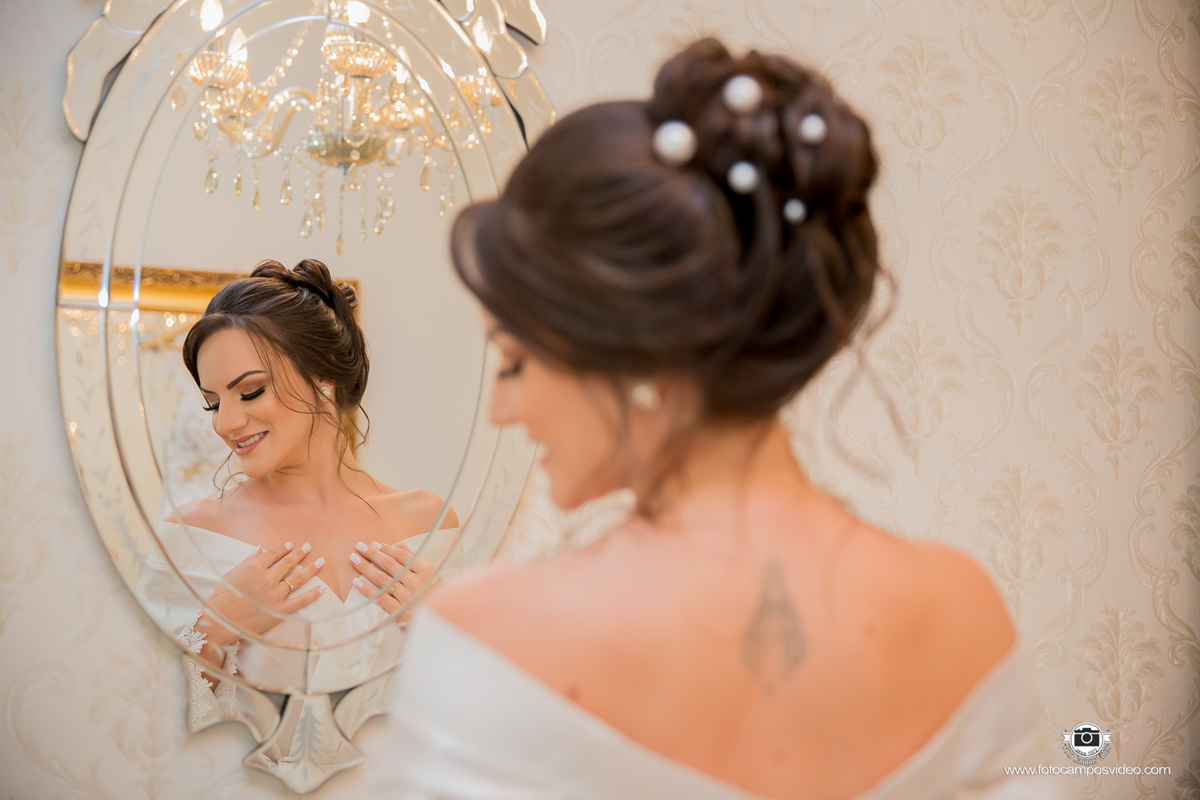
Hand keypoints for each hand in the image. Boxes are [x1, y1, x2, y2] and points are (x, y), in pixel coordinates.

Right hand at [203, 542, 325, 644]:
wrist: (220, 622)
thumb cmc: (222, 598)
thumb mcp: (232, 574)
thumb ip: (248, 561)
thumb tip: (261, 549)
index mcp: (254, 568)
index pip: (273, 555)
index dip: (284, 549)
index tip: (291, 545)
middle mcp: (267, 579)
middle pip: (288, 563)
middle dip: (299, 554)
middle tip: (308, 547)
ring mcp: (275, 595)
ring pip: (297, 579)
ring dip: (311, 568)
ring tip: (321, 561)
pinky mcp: (280, 611)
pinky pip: (300, 601)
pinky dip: (313, 595)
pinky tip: (322, 588)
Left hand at [350, 540, 438, 616]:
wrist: (436, 619)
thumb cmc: (432, 593)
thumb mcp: (429, 574)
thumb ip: (414, 559)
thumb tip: (399, 544)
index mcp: (426, 571)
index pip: (402, 556)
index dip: (387, 548)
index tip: (374, 544)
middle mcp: (416, 583)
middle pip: (390, 565)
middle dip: (373, 554)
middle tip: (359, 546)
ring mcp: (407, 598)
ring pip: (382, 579)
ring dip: (366, 568)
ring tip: (354, 559)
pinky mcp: (399, 612)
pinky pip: (380, 598)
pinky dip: (367, 590)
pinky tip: (357, 582)